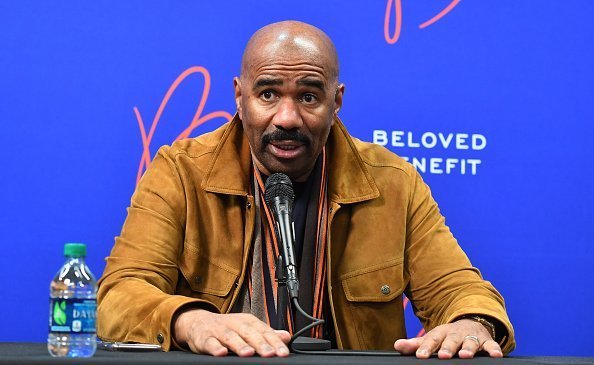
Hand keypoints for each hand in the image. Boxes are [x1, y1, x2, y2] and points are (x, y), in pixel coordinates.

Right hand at [173, 309, 290, 356]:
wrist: (198, 322)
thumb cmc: (227, 328)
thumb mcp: (248, 328)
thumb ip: (266, 333)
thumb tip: (286, 336)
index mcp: (248, 321)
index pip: (264, 331)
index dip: (275, 342)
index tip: (283, 352)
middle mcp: (235, 324)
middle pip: (250, 333)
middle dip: (261, 344)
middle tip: (270, 354)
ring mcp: (219, 330)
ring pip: (231, 337)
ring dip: (240, 345)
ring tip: (249, 353)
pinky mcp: (205, 338)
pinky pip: (210, 343)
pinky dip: (215, 347)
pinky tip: (221, 353)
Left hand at [393, 319, 502, 358]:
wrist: (470, 324)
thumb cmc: (447, 336)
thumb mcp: (432, 338)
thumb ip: (415, 344)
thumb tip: (397, 345)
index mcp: (441, 333)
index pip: (432, 339)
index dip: (425, 347)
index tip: (420, 355)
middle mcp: (456, 333)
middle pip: (451, 340)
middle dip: (447, 347)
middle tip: (442, 355)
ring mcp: (471, 337)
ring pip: (470, 342)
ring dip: (468, 348)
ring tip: (465, 355)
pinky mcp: (486, 341)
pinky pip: (491, 345)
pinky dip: (494, 349)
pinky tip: (496, 355)